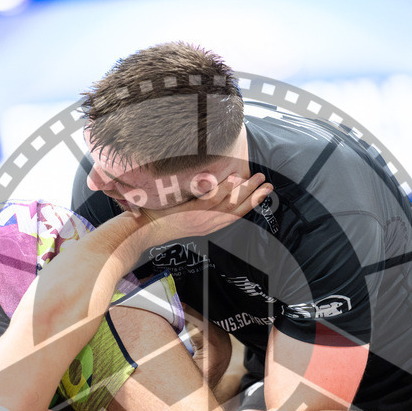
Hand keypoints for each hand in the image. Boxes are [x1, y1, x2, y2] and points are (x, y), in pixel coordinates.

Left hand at [133, 172, 272, 245]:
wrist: (143, 232)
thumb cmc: (158, 221)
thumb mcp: (183, 215)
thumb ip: (196, 205)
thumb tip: (206, 187)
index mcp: (207, 225)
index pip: (234, 215)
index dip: (250, 205)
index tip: (262, 195)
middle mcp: (207, 224)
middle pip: (237, 211)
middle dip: (255, 198)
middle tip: (268, 185)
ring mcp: (200, 219)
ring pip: (228, 205)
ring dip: (245, 191)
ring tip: (256, 179)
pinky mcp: (191, 213)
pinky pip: (211, 201)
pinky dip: (224, 190)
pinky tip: (234, 180)